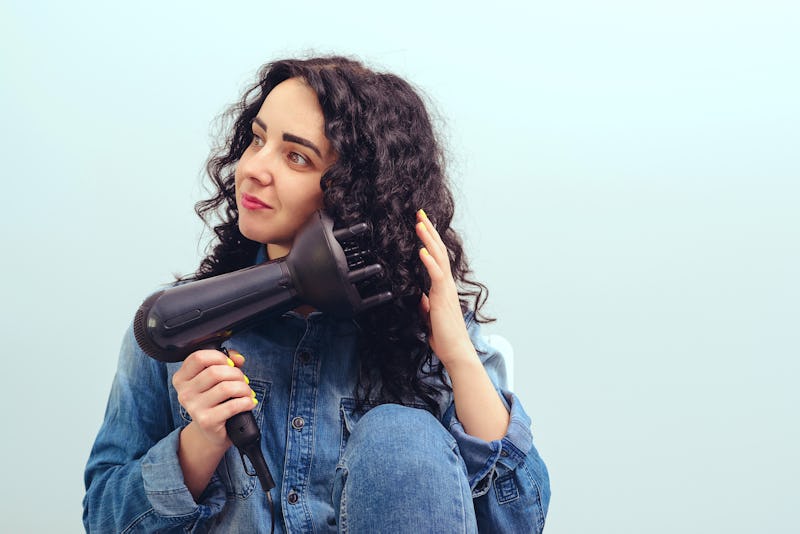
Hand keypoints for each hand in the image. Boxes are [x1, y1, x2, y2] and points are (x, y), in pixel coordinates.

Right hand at [172, 349, 254, 449]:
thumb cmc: (215, 401)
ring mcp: (194, 408)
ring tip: (247, 393)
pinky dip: (246, 402)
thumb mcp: (216, 379)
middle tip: (243, 381)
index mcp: (181, 379)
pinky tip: (249, 403)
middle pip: (215, 372)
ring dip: (243, 388)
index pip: (198, 357)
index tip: (230, 364)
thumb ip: (226, 362)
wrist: (211, 432)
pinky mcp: (206, 421)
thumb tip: (238, 358)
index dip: (219, 357)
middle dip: (236, 374)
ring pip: (226, 387)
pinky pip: (233, 405)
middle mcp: (184, 393)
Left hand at [415, 209, 476, 367]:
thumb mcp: (430, 318)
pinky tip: (422, 251)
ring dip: (428, 240)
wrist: (455, 352)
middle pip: (438, 252)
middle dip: (429, 232)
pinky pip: (436, 276)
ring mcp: (445, 290)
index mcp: (442, 288)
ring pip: (438, 259)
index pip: (435, 259)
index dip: (428, 241)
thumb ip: (425, 306)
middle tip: (420, 214)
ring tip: (420, 223)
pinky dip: (429, 262)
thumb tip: (420, 297)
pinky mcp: (443, 298)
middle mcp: (446, 285)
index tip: (421, 225)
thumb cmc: (445, 338)